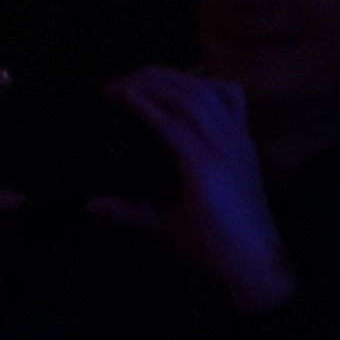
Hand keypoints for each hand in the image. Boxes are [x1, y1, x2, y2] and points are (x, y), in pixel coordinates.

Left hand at [93, 68, 294, 311]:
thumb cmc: (216, 239)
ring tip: (117, 89)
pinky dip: (148, 107)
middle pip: (196, 85)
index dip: (174, 80)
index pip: (214, 91)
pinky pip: (174, 125)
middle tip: (116, 84)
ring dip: (149, 84)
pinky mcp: (206, 164)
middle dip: (154, 76)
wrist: (249, 263)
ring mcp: (222, 147)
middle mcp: (231, 137)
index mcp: (233, 142)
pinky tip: (128, 100)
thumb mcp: (166, 216)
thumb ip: (131, 206)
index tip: (136, 85)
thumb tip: (90, 201)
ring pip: (188, 95)